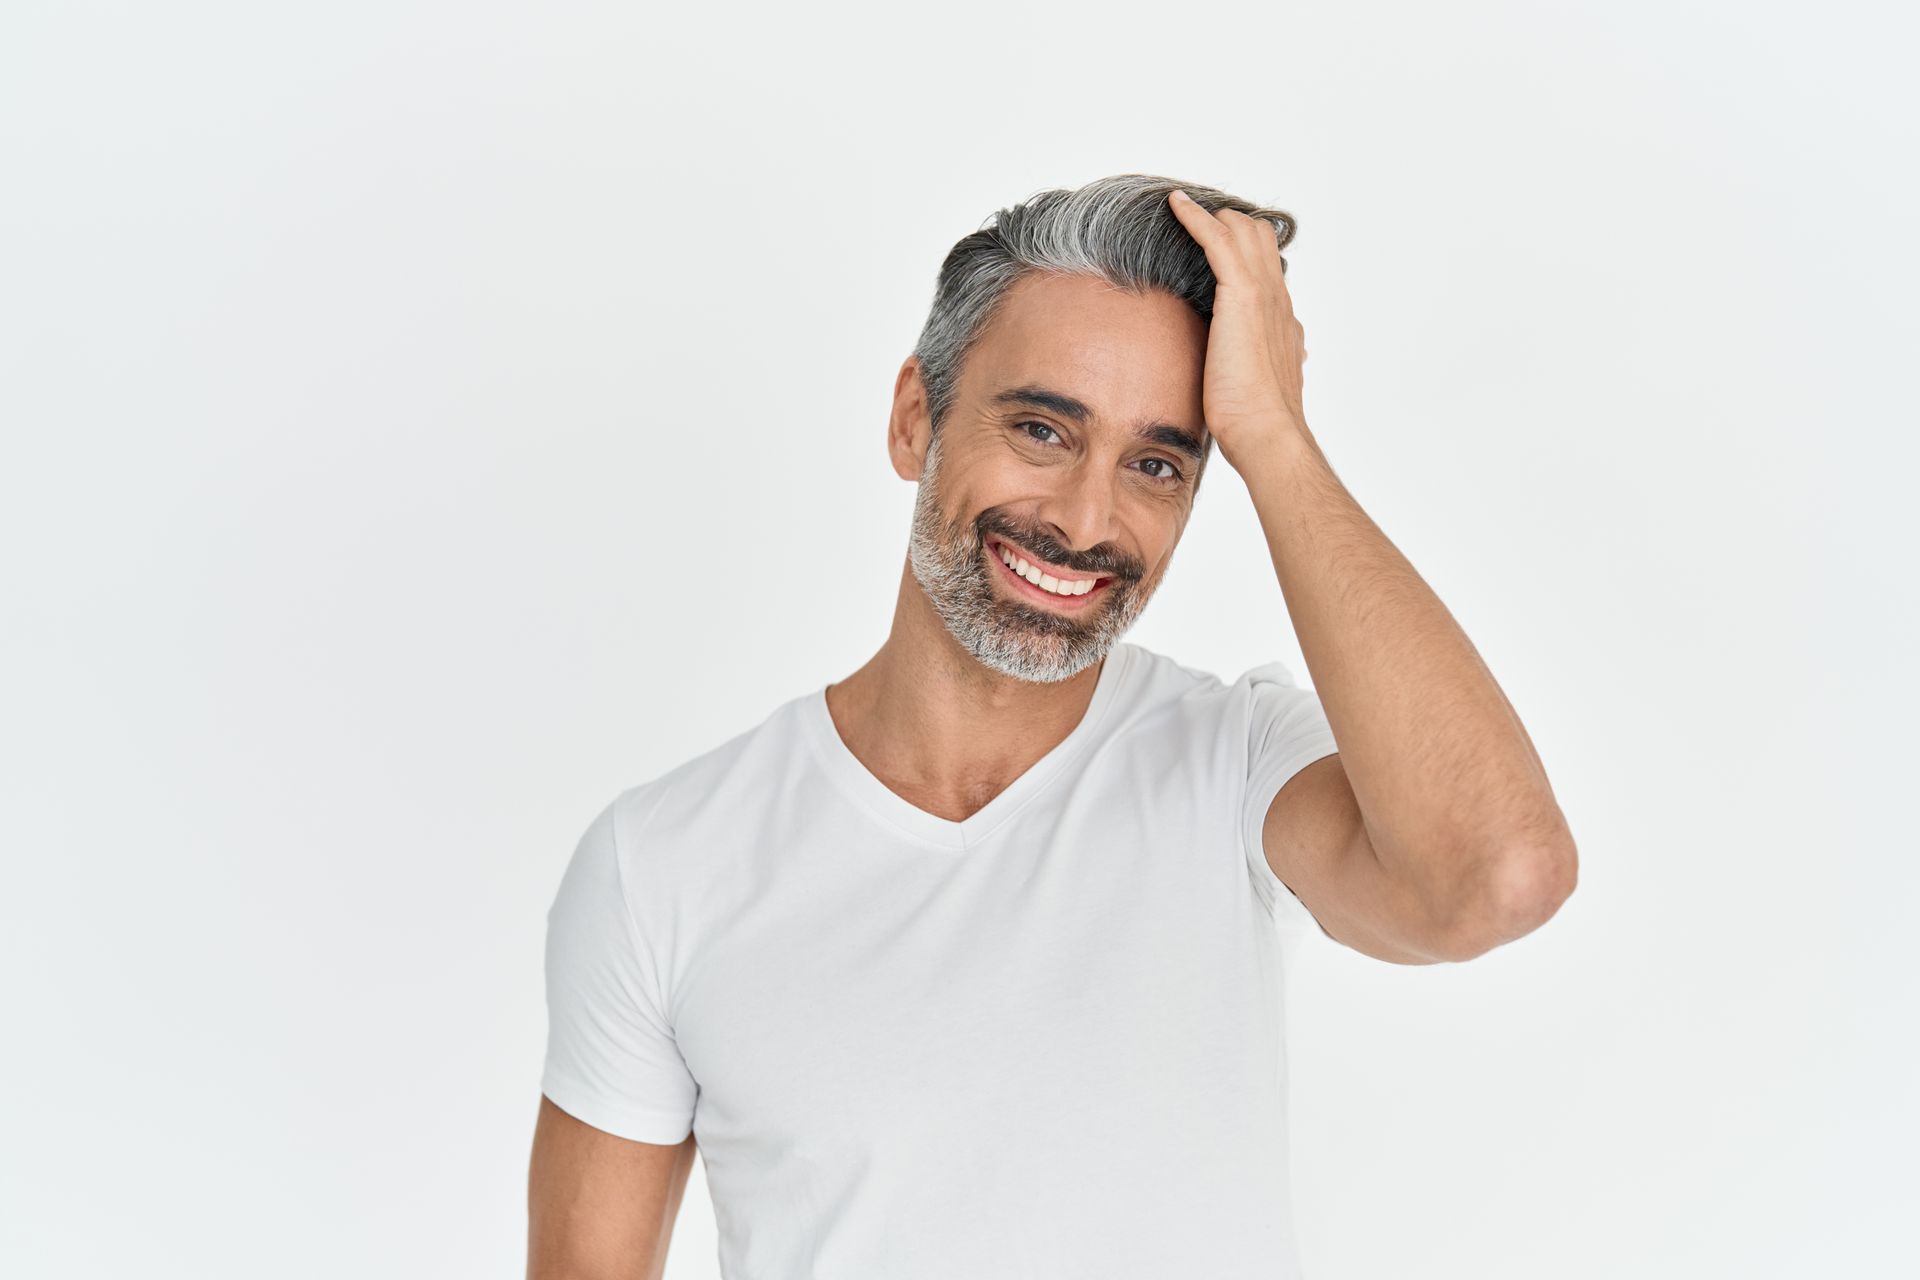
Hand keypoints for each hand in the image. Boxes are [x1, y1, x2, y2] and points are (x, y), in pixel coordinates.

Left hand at [1167, 188, 1310, 460]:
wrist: (1266, 431)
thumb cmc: (1255, 422)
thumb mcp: (1257, 387)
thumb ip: (1258, 369)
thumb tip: (1257, 367)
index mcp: (1281, 319)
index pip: (1266, 268)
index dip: (1243, 250)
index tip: (1215, 245)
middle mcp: (1278, 299)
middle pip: (1260, 238)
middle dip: (1228, 223)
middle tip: (1194, 221)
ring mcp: (1263, 293)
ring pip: (1243, 230)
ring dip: (1212, 215)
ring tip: (1179, 206)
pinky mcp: (1241, 294)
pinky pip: (1217, 239)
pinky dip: (1196, 216)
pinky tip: (1174, 205)